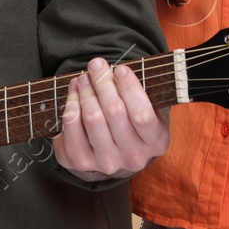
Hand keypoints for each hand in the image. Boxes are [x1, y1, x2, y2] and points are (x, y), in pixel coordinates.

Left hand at [53, 56, 168, 180]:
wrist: (109, 149)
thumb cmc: (130, 119)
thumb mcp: (145, 106)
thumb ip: (137, 91)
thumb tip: (115, 71)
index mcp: (157, 142)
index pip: (142, 114)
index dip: (129, 88)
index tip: (119, 69)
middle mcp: (134, 157)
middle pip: (115, 112)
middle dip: (103, 82)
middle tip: (96, 65)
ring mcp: (107, 162)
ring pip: (93, 118)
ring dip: (86, 91)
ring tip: (84, 77)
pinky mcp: (81, 162)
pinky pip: (72, 126)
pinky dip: (71, 103)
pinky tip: (74, 92)